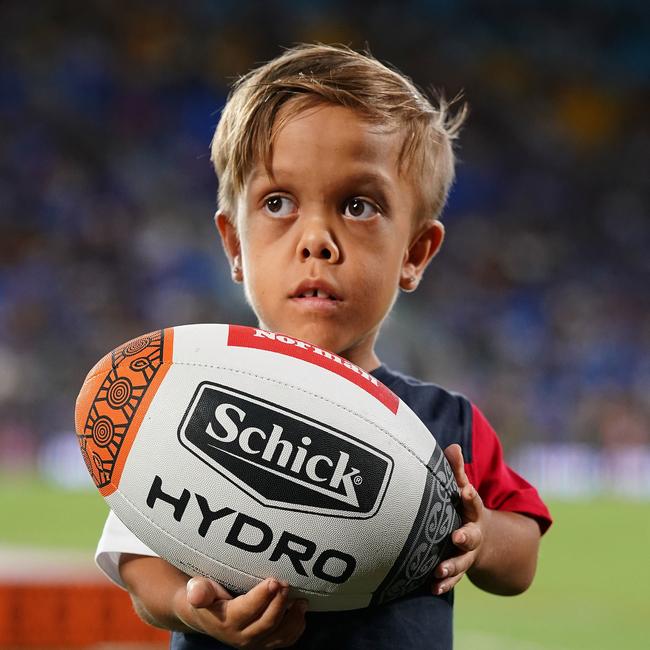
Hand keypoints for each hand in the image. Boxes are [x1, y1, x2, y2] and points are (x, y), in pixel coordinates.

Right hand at [178, 576, 307, 648]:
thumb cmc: (205, 594)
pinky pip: (285, 641)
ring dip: (293, 618)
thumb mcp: (197, 589)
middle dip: (280, 603)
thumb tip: (196, 594)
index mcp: (226, 621)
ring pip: (280, 636)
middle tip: (287, 583)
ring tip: (301, 600)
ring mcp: (255, 642)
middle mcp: (241, 637)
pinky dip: (296, 628)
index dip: (262, 596)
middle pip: (267, 623)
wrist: (205, 615)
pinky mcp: (264, 644)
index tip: (274, 580)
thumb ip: (199, 591)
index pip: (248, 610)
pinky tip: (300, 611)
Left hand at [431, 444, 486, 595]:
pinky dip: (444, 584)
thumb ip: (457, 471)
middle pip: (471, 535)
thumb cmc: (463, 507)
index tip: (464, 490)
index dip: (469, 495)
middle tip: (457, 536)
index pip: (472, 501)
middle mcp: (473, 533)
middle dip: (465, 536)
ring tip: (439, 571)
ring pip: (461, 562)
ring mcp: (467, 553)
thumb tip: (453, 446)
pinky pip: (453, 578)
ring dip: (452, 566)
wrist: (485, 539)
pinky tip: (433, 588)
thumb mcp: (463, 489)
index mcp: (472, 511)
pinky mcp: (458, 568)